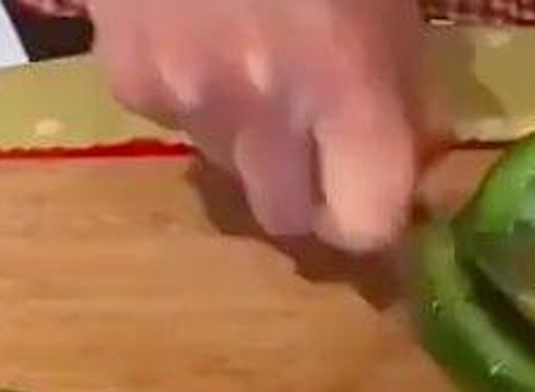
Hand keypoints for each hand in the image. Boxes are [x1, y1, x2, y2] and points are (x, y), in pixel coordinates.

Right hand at [86, 0, 427, 251]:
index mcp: (344, 85)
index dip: (378, 217)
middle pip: (287, 219)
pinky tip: (198, 22)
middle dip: (309, 192)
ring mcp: (183, 98)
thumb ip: (400, 79)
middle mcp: (261, 111)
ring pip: (227, 167)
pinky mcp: (126, 78)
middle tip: (322, 140)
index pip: (365, 225)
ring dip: (250, 135)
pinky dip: (193, 91)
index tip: (383, 190)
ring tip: (254, 48)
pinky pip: (174, 120)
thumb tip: (407, 148)